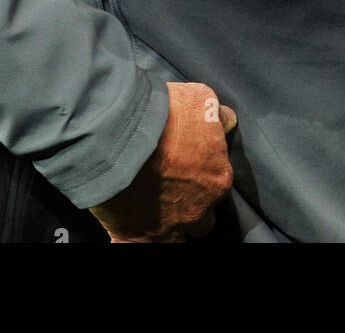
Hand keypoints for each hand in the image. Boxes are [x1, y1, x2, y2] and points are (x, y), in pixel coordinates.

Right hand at [88, 82, 236, 242]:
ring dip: (169, 225)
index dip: (204, 171)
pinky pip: (136, 246)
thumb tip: (226, 122)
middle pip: (203, 218)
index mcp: (217, 179)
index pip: (219, 181)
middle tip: (174, 184)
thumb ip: (218, 117)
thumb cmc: (162, 114)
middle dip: (193, 204)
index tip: (189, 159)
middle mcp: (197, 210)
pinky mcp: (134, 237)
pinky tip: (130, 227)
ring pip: (176, 239)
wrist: (118, 133)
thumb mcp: (200, 99)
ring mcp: (167, 228)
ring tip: (154, 207)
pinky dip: (134, 238)